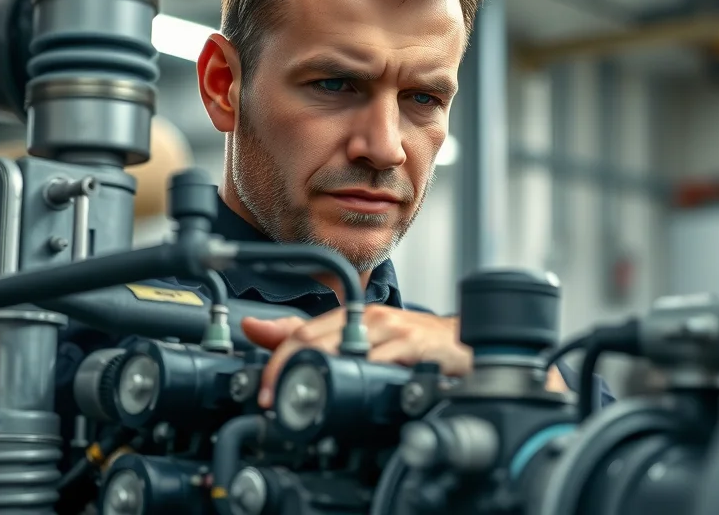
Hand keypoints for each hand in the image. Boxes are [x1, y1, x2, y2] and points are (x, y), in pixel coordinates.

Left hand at [241, 304, 473, 407]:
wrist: (461, 344)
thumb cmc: (412, 344)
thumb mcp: (363, 341)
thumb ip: (312, 338)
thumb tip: (258, 330)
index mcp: (352, 317)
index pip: (301, 332)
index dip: (277, 361)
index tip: (265, 392)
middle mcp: (369, 319)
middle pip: (315, 339)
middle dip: (288, 371)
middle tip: (275, 401)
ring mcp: (392, 330)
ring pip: (344, 349)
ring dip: (321, 376)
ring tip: (306, 401)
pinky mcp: (415, 346)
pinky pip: (383, 361)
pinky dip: (366, 376)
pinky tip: (357, 392)